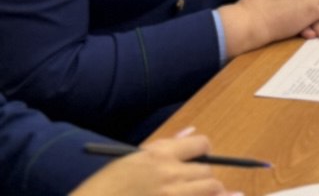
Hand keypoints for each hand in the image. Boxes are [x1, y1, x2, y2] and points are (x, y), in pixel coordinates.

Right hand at [71, 133, 232, 195]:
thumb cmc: (103, 190)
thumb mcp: (130, 162)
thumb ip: (164, 147)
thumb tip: (191, 132)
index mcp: (158, 155)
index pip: (201, 145)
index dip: (203, 152)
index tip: (199, 160)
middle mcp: (170, 174)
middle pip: (207, 171)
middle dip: (204, 178)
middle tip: (194, 186)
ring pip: (211, 190)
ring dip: (209, 193)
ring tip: (201, 195)